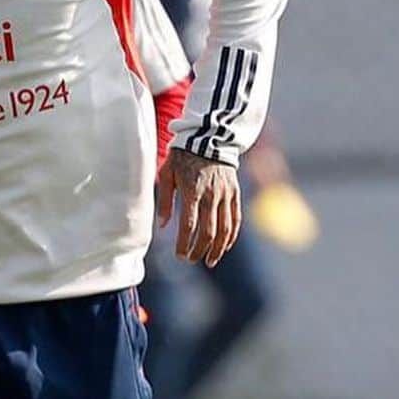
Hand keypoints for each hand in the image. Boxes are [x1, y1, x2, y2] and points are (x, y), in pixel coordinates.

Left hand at [158, 148, 241, 267]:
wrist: (209, 138)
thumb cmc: (182, 156)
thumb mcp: (167, 174)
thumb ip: (165, 200)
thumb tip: (163, 226)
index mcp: (192, 191)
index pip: (189, 225)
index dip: (184, 243)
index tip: (179, 255)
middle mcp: (211, 195)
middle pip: (208, 231)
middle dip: (199, 250)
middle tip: (191, 260)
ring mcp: (226, 194)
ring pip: (224, 229)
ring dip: (217, 248)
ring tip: (209, 261)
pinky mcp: (235, 193)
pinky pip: (236, 219)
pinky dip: (231, 236)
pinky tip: (224, 247)